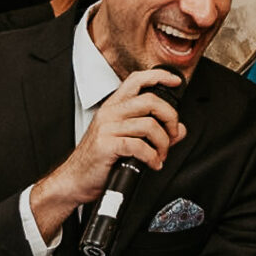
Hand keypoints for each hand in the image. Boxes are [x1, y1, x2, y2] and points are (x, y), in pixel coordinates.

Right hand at [46, 67, 186, 207]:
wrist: (75, 179)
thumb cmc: (99, 159)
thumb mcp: (126, 139)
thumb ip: (154, 132)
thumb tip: (179, 130)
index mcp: (114, 106)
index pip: (137, 80)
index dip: (159, 76)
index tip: (175, 81)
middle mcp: (110, 113)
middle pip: (151, 101)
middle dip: (170, 118)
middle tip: (172, 135)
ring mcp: (107, 128)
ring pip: (149, 125)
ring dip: (163, 143)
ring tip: (160, 155)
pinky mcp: (106, 145)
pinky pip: (139, 146)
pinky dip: (152, 157)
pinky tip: (152, 163)